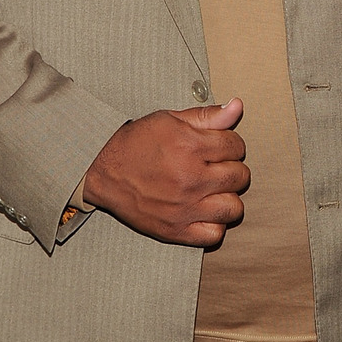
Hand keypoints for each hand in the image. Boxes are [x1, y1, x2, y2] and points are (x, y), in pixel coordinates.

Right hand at [84, 100, 248, 245]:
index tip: (218, 147)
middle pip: (240, 176)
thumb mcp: (169, 120)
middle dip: (232, 168)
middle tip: (215, 167)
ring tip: (213, 190)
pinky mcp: (175, 230)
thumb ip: (207, 115)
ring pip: (233, 208)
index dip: (230, 144)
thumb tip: (238, 106)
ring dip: (228, 197)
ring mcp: (184, 208)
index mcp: (190, 147)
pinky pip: (215, 234)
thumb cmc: (136, 143)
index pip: (236, 146)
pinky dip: (214, 224)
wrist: (101, 171)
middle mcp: (190, 178)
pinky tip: (204, 211)